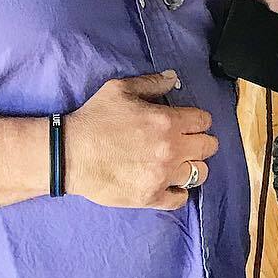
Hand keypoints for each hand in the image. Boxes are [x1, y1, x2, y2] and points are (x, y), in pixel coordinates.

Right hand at [64, 70, 217, 208]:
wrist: (68, 154)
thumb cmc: (93, 120)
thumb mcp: (120, 89)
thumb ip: (151, 83)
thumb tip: (173, 78)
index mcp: (167, 121)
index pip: (204, 120)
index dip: (198, 120)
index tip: (188, 123)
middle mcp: (171, 149)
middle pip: (209, 147)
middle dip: (200, 141)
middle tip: (186, 142)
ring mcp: (162, 176)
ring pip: (200, 173)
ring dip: (193, 166)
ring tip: (180, 163)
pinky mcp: (150, 197)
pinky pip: (181, 199)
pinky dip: (179, 192)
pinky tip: (170, 184)